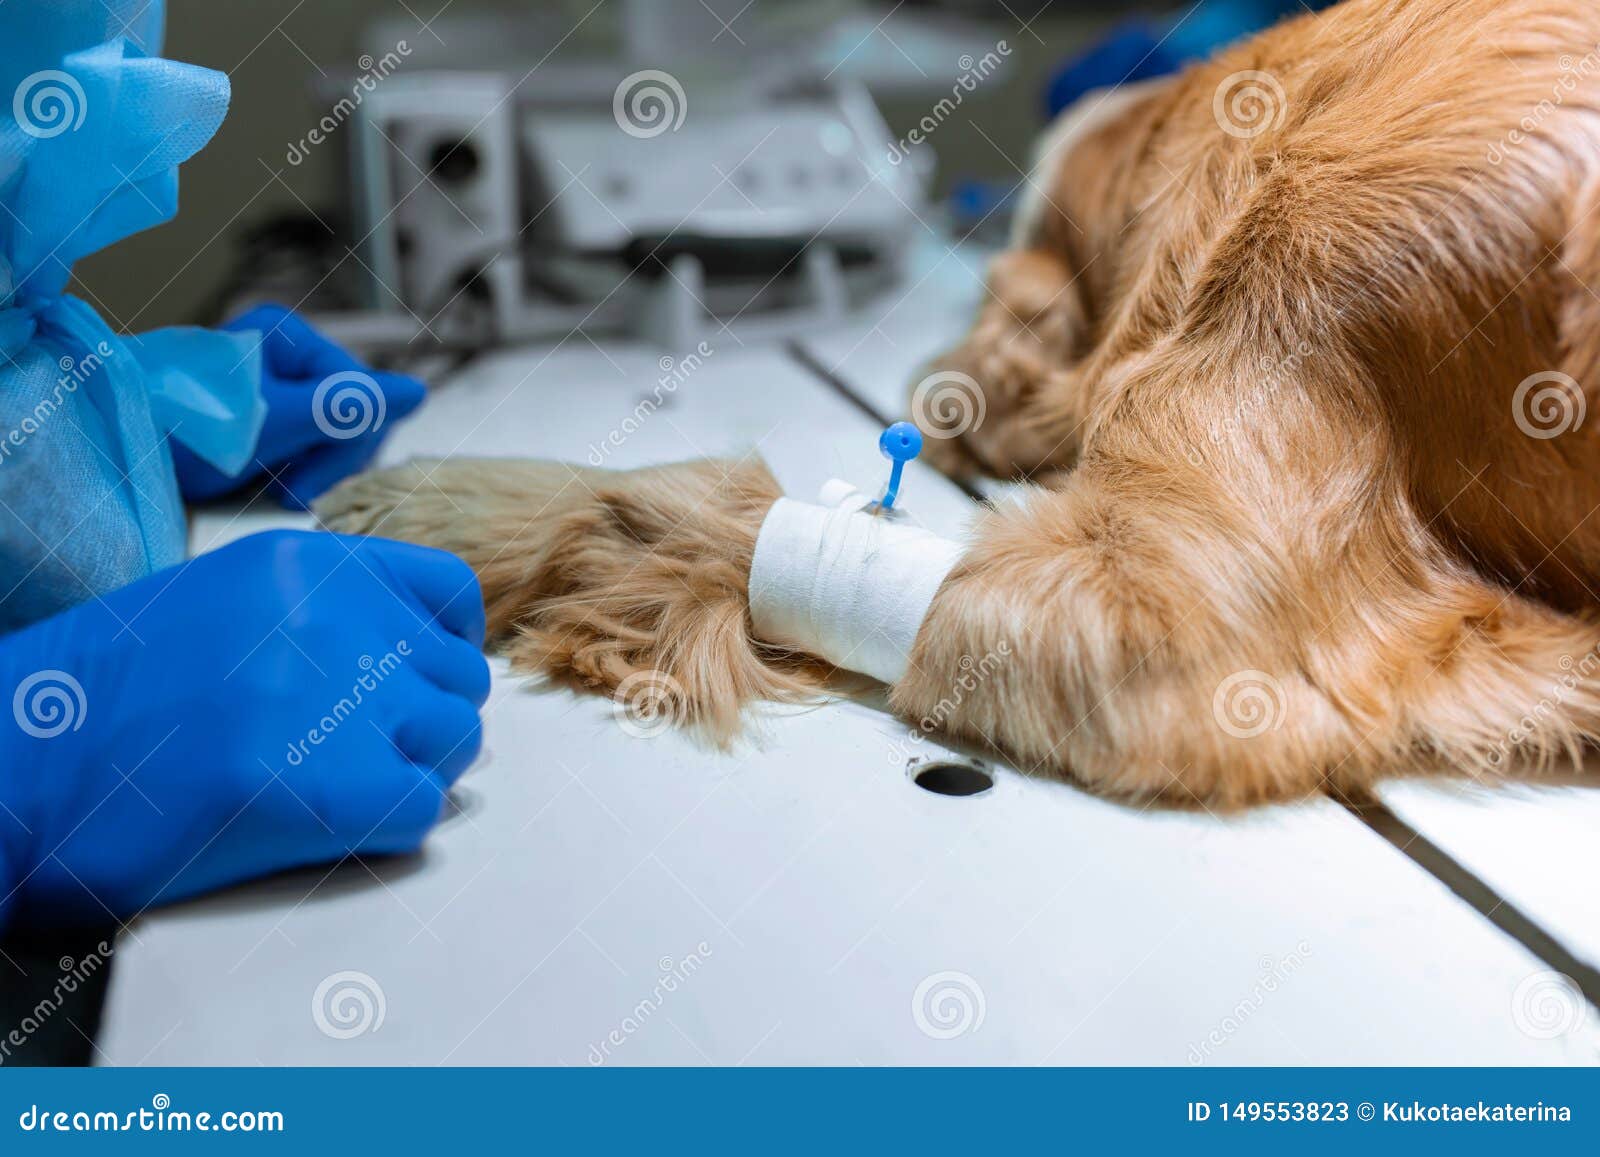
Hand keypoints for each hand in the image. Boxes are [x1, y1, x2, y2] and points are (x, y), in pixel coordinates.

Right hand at [0, 530, 487, 925]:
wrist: (14, 768)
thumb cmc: (99, 701)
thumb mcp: (217, 606)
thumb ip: (316, 615)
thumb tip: (406, 660)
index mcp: (307, 565)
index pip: (450, 595)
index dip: (441, 650)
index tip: (411, 686)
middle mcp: (337, 617)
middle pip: (458, 677)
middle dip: (423, 722)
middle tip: (356, 755)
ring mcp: (339, 698)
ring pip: (455, 740)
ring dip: (412, 772)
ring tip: (332, 789)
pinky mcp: (331, 788)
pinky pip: (423, 806)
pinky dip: (386, 827)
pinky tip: (316, 826)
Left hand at [173, 305, 425, 509]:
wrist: (111, 455)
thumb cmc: (181, 433)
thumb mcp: (268, 423)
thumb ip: (343, 408)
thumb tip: (417, 393)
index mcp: (288, 337)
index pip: (360, 393)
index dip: (343, 446)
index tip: (302, 487)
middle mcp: (286, 353)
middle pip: (351, 412)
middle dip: (327, 459)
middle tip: (286, 494)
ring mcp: (275, 384)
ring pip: (333, 433)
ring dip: (311, 470)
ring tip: (271, 490)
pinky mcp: (263, 414)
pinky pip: (306, 443)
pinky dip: (293, 469)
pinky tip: (267, 483)